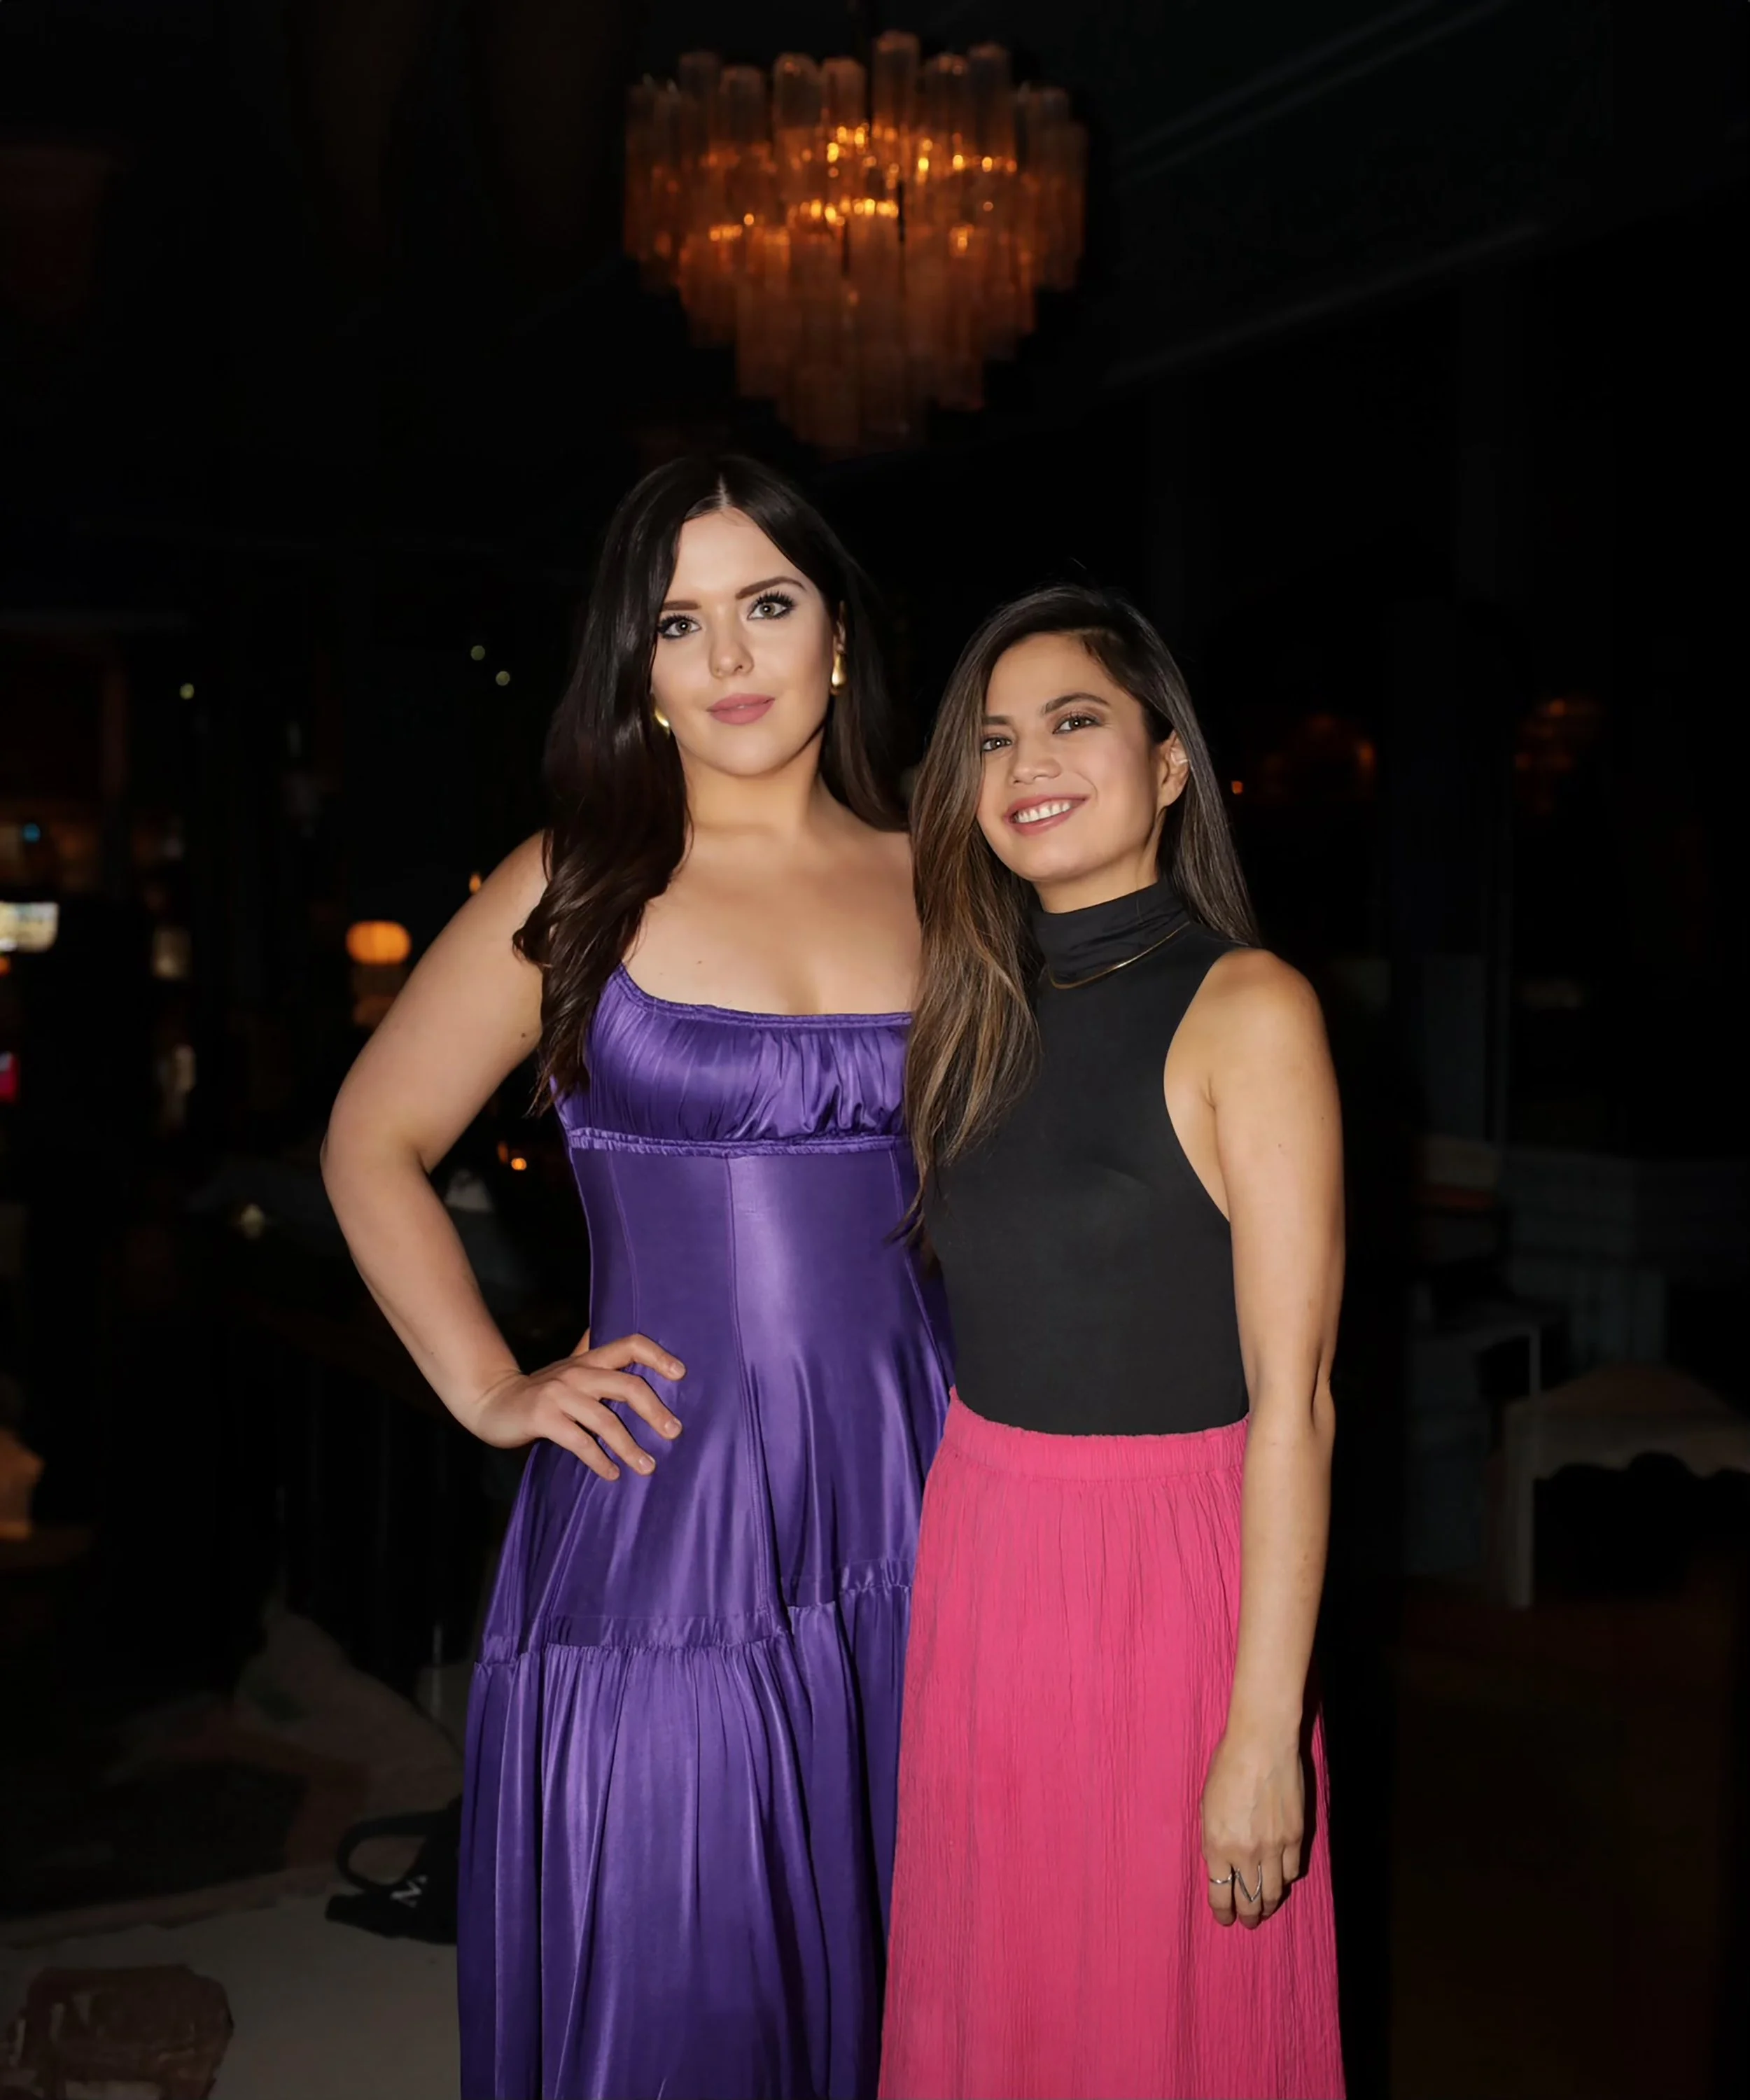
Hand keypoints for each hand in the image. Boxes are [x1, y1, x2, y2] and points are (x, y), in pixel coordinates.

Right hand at [472, 1330, 684, 1480]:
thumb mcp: (570, 1368)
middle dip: (655, 1410)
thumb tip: (631, 1346)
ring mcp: (559, 1394)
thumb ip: (597, 1358)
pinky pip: (579, 1441)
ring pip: (605, 1419)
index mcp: (590, 1360)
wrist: (493, 1401)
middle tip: (674, 1432)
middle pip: (627, 1385)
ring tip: (647, 1467)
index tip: (681, 1374)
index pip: (630, 1344)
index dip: (658, 1355)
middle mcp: (578, 1372)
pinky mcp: (543, 1417)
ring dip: (630, 1446)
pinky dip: (600, 1460)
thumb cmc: (541, 1390)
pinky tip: (612, 1474)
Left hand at [1200, 1725, 1304, 1928]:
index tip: (1225, 1919)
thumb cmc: (1227, 1766)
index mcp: (1217, 1845)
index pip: (1220, 1894)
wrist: (1262, 1744)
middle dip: (1247, 1916)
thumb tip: (1221, 1863)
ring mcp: (1274, 1847)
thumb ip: (1213, 1838)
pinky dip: (1286, 1880)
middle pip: (1249, 1900)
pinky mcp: (1296, 1837)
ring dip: (1268, 1905)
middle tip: (1247, 1921)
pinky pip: (1293, 1871)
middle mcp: (1245, 1853)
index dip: (1223, 1912)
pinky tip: (1281, 1880)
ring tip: (1265, 1909)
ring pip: (1273, 1892)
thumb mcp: (1207, 1804)